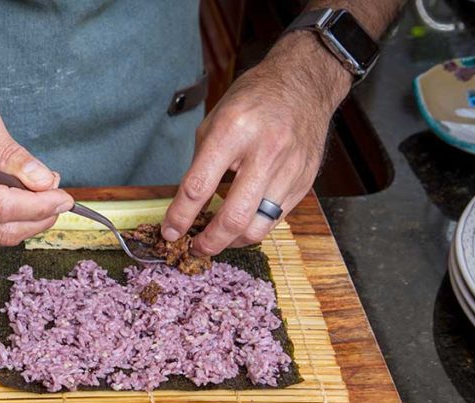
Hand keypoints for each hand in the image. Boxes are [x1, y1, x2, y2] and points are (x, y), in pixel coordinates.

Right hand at [0, 86, 73, 245]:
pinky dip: (9, 223)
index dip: (39, 206)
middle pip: (0, 229)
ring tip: (43, 198)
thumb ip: (10, 151)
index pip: (0, 205)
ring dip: (27, 223)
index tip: (65, 197)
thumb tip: (42, 181)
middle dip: (38, 218)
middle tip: (61, 200)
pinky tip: (21, 204)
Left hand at [162, 33, 350, 253]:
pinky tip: (241, 224)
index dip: (180, 217)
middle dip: (209, 242)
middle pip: (234, 217)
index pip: (199, 187)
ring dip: (232, 241)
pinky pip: (275, 219)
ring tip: (218, 239)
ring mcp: (289, 169)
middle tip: (195, 248)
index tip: (169, 232)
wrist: (305, 83)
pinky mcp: (304, 182)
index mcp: (233, 131)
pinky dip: (253, 227)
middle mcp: (265, 151)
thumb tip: (186, 205)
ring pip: (258, 227)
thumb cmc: (254, 99)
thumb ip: (201, 162)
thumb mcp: (215, 120)